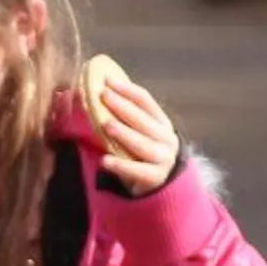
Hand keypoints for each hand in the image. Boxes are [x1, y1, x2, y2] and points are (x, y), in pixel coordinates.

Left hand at [91, 70, 180, 196]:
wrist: (159, 185)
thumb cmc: (142, 155)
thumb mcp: (139, 133)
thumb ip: (126, 118)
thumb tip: (100, 94)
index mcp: (162, 123)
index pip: (145, 101)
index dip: (127, 89)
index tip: (108, 80)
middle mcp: (166, 139)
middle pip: (142, 120)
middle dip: (122, 106)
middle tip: (104, 96)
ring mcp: (163, 159)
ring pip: (141, 144)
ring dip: (123, 133)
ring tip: (106, 124)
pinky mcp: (155, 178)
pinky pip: (136, 171)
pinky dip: (120, 166)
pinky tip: (104, 161)